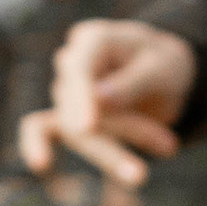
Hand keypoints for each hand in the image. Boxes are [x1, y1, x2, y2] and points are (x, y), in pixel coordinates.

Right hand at [16, 20, 196, 191]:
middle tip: (169, 146)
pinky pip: (41, 129)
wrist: (165, 76)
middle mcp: (72, 62)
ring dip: (117, 152)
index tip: (87, 127)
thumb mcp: (162, 67)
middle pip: (80, 105)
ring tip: (158, 159)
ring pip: (78, 130)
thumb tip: (98, 98)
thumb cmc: (164, 64)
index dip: (82, 98)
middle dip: (125, 129)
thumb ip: (132, 82)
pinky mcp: (66, 117)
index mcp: (94, 40)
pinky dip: (37, 146)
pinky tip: (39, 165)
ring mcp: (67, 91)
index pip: (79, 69)